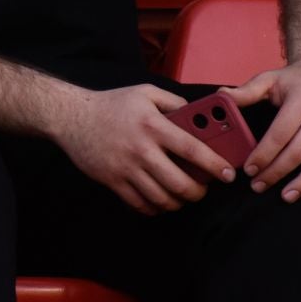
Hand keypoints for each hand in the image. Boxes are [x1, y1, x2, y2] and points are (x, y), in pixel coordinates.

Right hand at [50, 84, 238, 214]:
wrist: (72, 117)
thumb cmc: (113, 104)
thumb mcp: (145, 93)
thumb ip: (174, 102)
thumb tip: (198, 117)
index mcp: (153, 125)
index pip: (191, 149)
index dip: (213, 165)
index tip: (228, 175)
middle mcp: (141, 149)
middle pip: (179, 183)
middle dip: (198, 192)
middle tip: (203, 190)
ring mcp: (126, 169)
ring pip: (161, 199)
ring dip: (178, 202)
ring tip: (182, 196)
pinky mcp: (113, 182)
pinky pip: (140, 205)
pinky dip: (155, 208)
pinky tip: (160, 200)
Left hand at [223, 64, 300, 200]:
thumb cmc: (295, 79)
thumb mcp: (269, 79)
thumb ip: (245, 91)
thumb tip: (220, 97)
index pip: (280, 134)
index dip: (263, 155)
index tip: (250, 170)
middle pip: (299, 151)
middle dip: (277, 173)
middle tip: (260, 186)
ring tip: (286, 195)